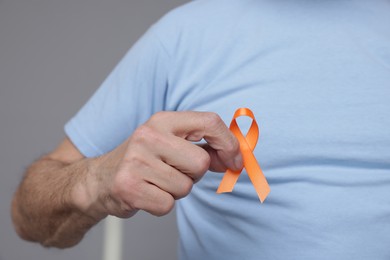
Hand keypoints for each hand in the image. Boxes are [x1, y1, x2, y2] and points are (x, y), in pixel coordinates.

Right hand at [92, 111, 241, 217]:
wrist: (99, 179)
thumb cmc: (142, 160)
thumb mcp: (170, 144)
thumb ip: (204, 147)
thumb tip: (234, 158)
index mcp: (163, 120)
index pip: (210, 122)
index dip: (229, 144)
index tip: (234, 161)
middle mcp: (148, 136)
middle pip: (200, 162)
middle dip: (194, 174)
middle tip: (173, 171)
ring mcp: (136, 161)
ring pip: (185, 187)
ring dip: (176, 190)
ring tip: (156, 181)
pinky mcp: (129, 187)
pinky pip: (168, 205)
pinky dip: (162, 204)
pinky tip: (147, 193)